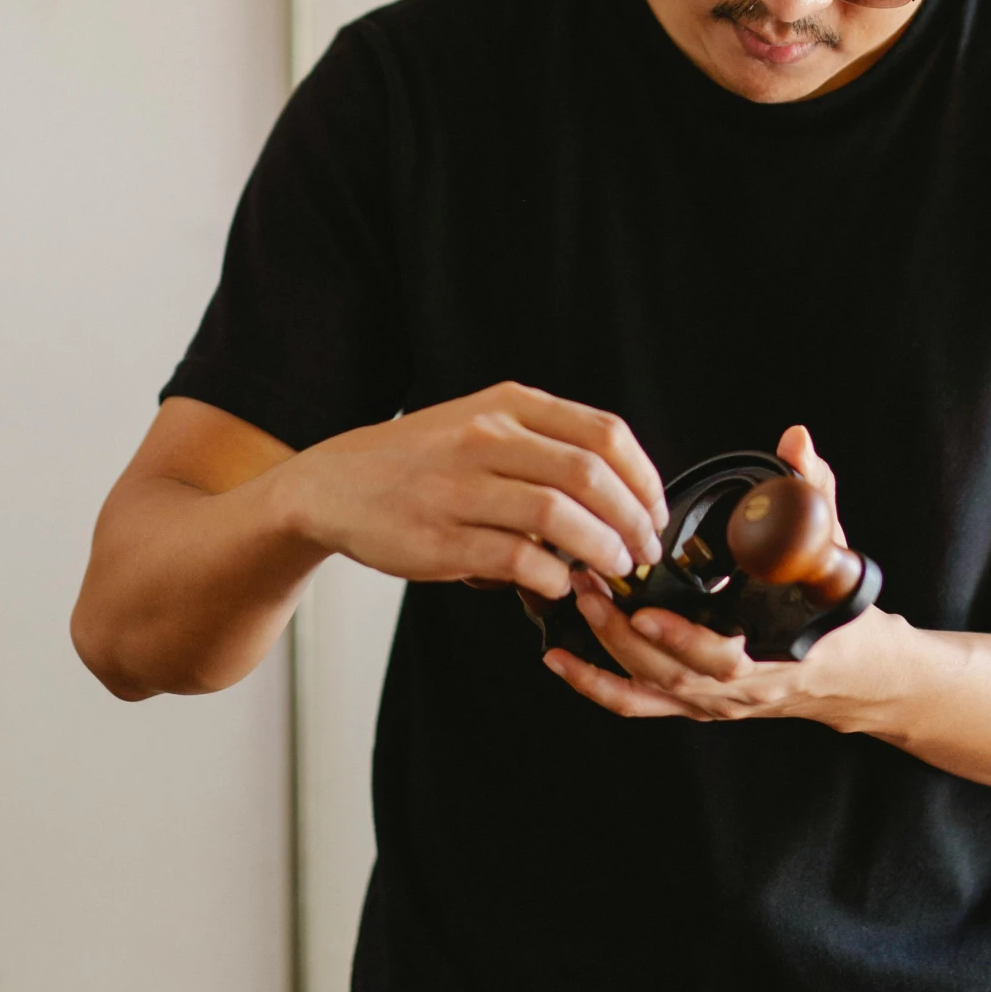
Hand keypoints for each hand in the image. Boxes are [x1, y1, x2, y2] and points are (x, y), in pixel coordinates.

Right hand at [274, 381, 667, 598]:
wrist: (334, 485)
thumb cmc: (421, 461)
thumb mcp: (481, 424)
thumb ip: (544, 446)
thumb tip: (621, 494)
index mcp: (508, 406)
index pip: (604, 434)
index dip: (644, 479)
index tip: (656, 511)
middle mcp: (486, 439)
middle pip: (589, 476)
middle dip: (632, 521)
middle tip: (644, 551)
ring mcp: (460, 488)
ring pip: (558, 517)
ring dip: (600, 551)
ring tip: (613, 570)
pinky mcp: (440, 538)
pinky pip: (517, 560)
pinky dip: (552, 578)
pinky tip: (559, 585)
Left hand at [541, 423, 911, 726]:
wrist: (850, 671)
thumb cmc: (838, 610)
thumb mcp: (833, 548)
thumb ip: (813, 493)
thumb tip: (797, 440)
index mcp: (774, 652)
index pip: (724, 659)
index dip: (682, 640)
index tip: (646, 612)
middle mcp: (736, 687)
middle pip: (670, 675)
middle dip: (621, 634)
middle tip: (589, 584)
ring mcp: (710, 702)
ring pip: (647, 691)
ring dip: (603, 652)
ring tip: (575, 600)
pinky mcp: (689, 706)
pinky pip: (637, 704)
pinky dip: (595, 685)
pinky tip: (559, 659)